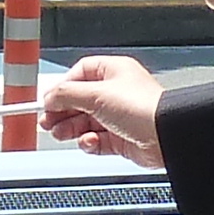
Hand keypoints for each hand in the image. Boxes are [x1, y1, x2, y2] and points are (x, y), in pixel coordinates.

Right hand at [40, 55, 166, 166]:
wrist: (166, 136)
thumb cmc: (142, 108)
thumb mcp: (95, 94)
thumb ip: (66, 94)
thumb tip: (48, 96)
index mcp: (113, 72)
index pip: (79, 73)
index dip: (62, 87)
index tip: (48, 100)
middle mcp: (116, 92)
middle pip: (79, 100)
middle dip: (62, 111)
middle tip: (48, 121)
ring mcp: (118, 116)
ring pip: (85, 122)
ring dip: (70, 128)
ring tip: (61, 133)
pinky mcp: (121, 138)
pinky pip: (97, 140)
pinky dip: (89, 142)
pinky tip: (89, 141)